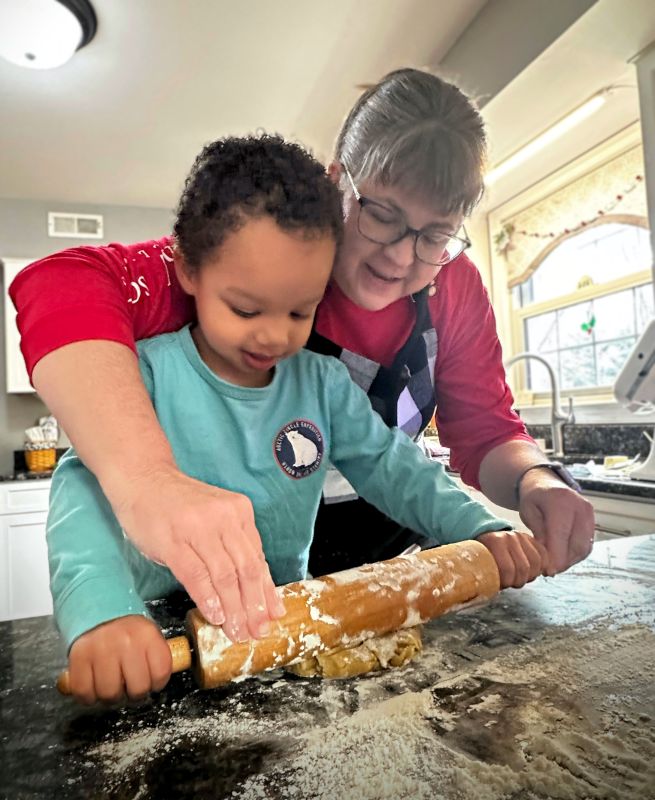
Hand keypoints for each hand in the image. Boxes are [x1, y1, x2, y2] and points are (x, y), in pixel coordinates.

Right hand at [67, 616, 171, 704]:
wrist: (98, 612)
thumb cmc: (126, 632)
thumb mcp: (148, 635)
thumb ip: (157, 657)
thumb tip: (158, 683)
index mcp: (147, 634)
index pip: (161, 673)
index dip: (157, 684)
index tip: (152, 682)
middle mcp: (125, 640)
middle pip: (137, 689)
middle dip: (134, 694)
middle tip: (130, 686)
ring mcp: (100, 649)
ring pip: (110, 694)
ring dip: (111, 696)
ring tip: (112, 684)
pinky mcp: (78, 657)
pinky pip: (84, 692)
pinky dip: (89, 696)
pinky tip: (94, 686)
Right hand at [110, 465, 285, 641]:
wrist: (143, 478)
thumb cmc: (179, 506)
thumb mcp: (215, 519)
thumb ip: (233, 547)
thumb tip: (254, 589)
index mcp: (240, 512)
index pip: (258, 558)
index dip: (266, 591)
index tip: (273, 616)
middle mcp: (225, 517)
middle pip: (246, 569)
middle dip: (254, 606)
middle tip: (256, 631)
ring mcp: (199, 528)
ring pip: (225, 575)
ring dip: (233, 608)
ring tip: (237, 631)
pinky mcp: (173, 540)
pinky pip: (196, 574)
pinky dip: (208, 598)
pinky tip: (215, 615)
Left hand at [477, 529, 549, 588]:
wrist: (485, 538)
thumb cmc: (482, 557)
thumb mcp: (480, 564)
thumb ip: (486, 574)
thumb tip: (490, 588)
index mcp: (494, 542)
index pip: (507, 569)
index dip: (507, 582)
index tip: (502, 585)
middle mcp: (509, 537)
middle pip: (524, 567)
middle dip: (519, 581)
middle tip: (512, 583)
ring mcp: (521, 536)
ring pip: (537, 562)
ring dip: (531, 575)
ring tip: (522, 578)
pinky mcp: (530, 539)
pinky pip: (544, 554)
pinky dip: (544, 565)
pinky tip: (541, 572)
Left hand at [518, 470, 594, 573]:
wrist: (546, 483)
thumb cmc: (534, 497)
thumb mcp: (529, 512)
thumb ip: (538, 532)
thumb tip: (547, 557)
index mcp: (561, 502)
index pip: (562, 535)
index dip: (556, 556)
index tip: (549, 571)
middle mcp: (580, 507)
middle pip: (577, 544)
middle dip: (563, 562)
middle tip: (549, 570)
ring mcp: (589, 514)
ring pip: (584, 548)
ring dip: (569, 560)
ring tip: (554, 564)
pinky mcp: (592, 521)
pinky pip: (587, 545)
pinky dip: (575, 555)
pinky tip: (562, 556)